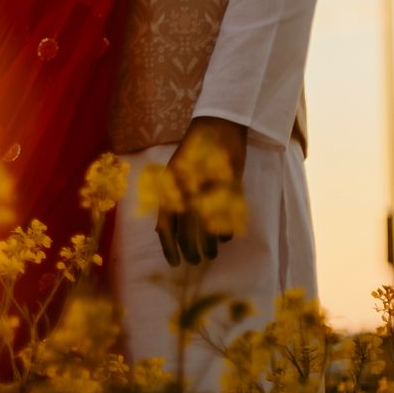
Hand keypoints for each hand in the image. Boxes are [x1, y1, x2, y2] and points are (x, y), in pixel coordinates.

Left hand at [153, 116, 247, 267]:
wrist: (217, 129)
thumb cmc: (192, 154)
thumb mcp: (172, 175)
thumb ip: (167, 201)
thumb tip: (161, 231)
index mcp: (171, 187)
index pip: (165, 226)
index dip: (169, 248)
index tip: (175, 263)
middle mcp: (188, 191)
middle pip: (188, 234)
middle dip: (192, 252)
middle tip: (196, 260)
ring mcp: (210, 191)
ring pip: (209, 231)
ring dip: (211, 247)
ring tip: (212, 254)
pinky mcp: (232, 190)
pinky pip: (228, 220)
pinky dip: (226, 233)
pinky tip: (225, 238)